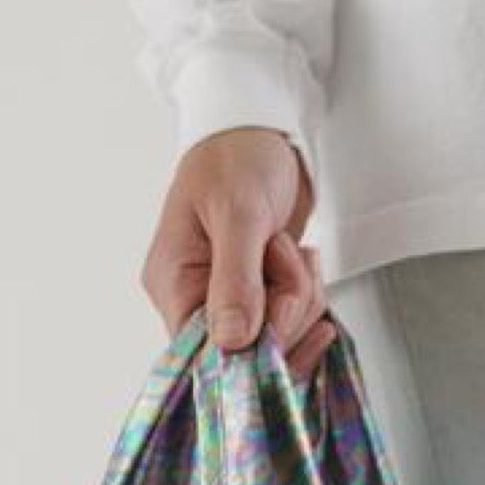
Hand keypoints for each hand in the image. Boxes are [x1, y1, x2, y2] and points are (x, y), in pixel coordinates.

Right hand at [140, 126, 337, 382]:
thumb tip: (230, 342)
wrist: (261, 129)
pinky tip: (304, 262)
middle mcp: (197, 299)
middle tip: (284, 257)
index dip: (250, 351)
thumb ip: (235, 280)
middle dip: (285, 310)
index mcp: (174, 284)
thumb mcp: (238, 213)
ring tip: (290, 248)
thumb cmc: (236, 156)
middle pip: (251, 352)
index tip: (280, 318)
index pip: (205, 355)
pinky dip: (309, 294)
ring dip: (302, 295)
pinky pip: (295, 321)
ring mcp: (232, 299)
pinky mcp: (262, 294)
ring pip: (281, 337)